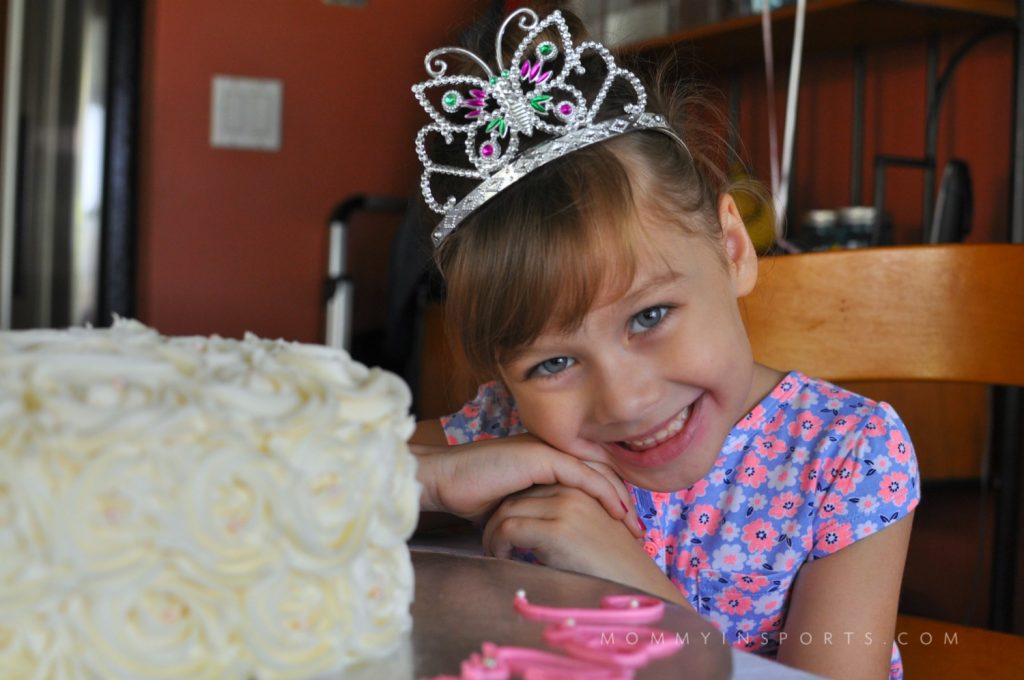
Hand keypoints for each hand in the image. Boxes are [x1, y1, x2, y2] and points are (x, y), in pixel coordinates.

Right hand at [413, 433, 641, 538]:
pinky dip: (601, 492)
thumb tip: (550, 538)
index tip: (623, 526)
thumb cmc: (471, 495)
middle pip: (600, 470)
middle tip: (637, 529)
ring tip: (631, 524)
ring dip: (618, 497)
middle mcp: (551, 448)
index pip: (590, 474)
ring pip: (596, 471)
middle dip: (622, 499)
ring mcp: (546, 449)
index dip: (610, 498)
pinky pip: (581, 474)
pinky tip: (615, 511)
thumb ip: (535, 510)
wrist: (445, 480)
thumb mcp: (513, 506)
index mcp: (546, 457)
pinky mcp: (541, 455)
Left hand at [482, 485, 688, 607]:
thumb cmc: (614, 565)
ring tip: (494, 552)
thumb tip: (533, 527)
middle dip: (498, 518)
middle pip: (517, 496)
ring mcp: (565, 506)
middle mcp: (573, 489)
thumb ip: (567, 517)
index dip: (514, 505)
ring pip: (508, 510)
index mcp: (582, 485)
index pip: (533, 485)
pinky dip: (498, 544)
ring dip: (494, 533)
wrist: (637, 584)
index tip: (503, 526)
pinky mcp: (557, 529)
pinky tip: (500, 558)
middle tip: (492, 541)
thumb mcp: (592, 529)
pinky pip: (510, 528)